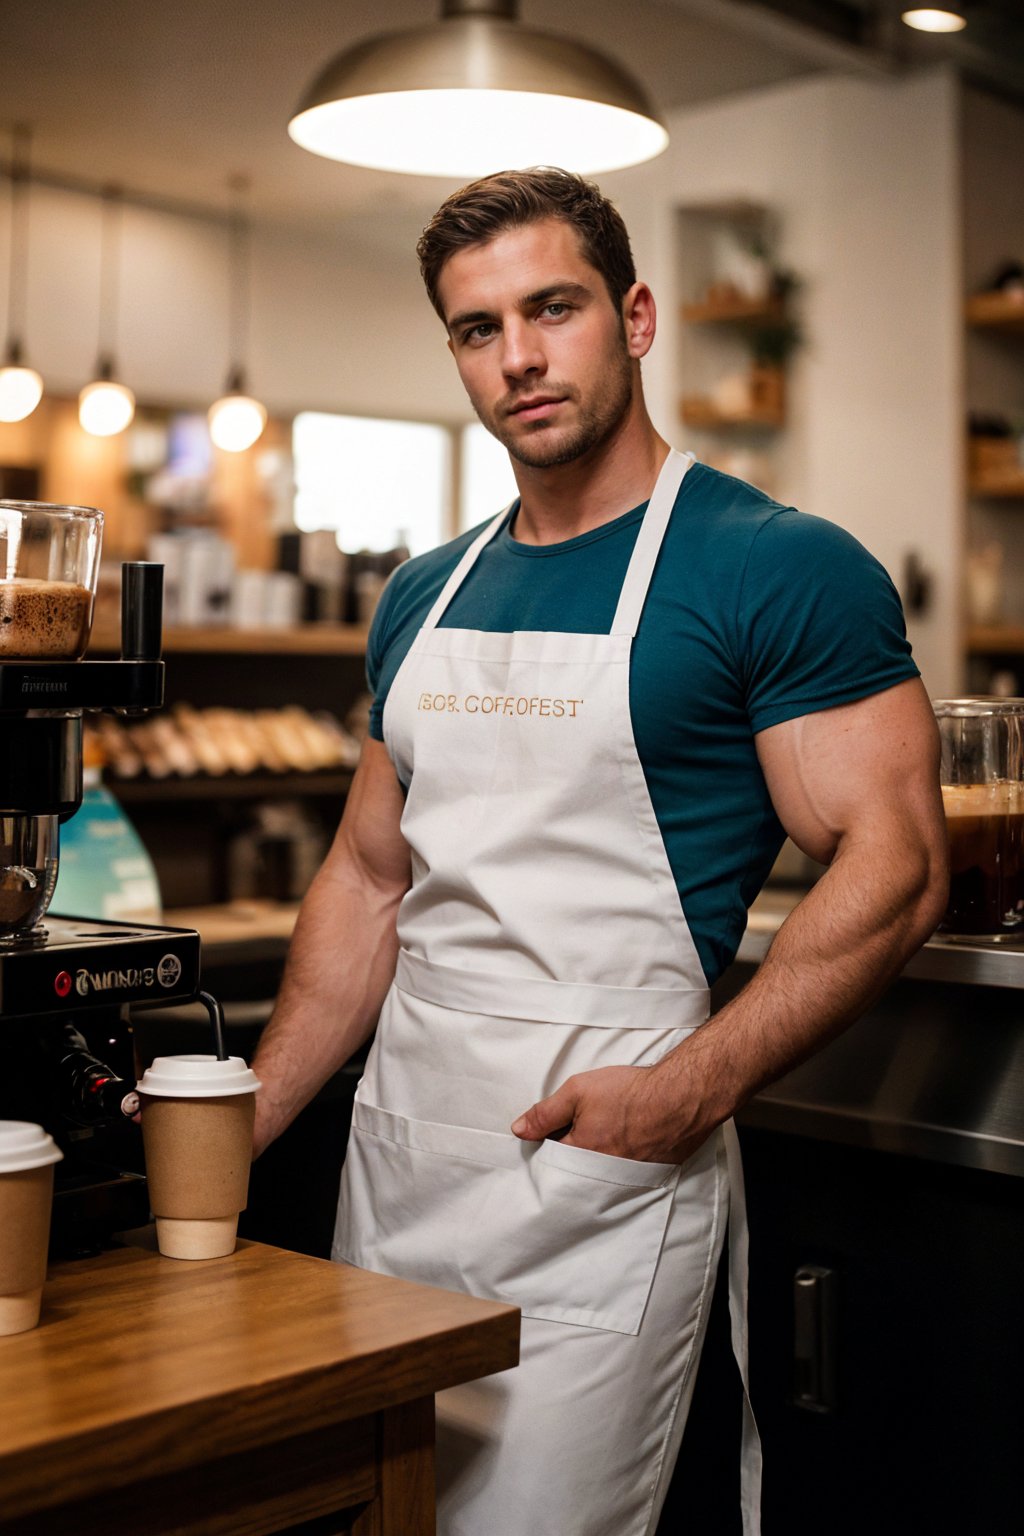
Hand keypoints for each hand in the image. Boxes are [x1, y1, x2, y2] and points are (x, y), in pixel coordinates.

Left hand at [510, 1064, 710, 1163]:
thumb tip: (519, 1130)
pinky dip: (619, 1166)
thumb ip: (545, 1112)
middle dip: (570, 1157)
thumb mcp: (578, 1091)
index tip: (552, 1131)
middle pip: (574, 1172)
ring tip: (604, 1137)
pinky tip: (625, 1146)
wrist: (683, 1096)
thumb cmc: (632, 1092)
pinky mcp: (648, 1175)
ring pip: (598, 1176)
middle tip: (579, 1133)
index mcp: (581, 1153)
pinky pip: (623, 1178)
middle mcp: (602, 1174)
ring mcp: (627, 1178)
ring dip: (594, 1162)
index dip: (547, 1141)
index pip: (550, 1157)